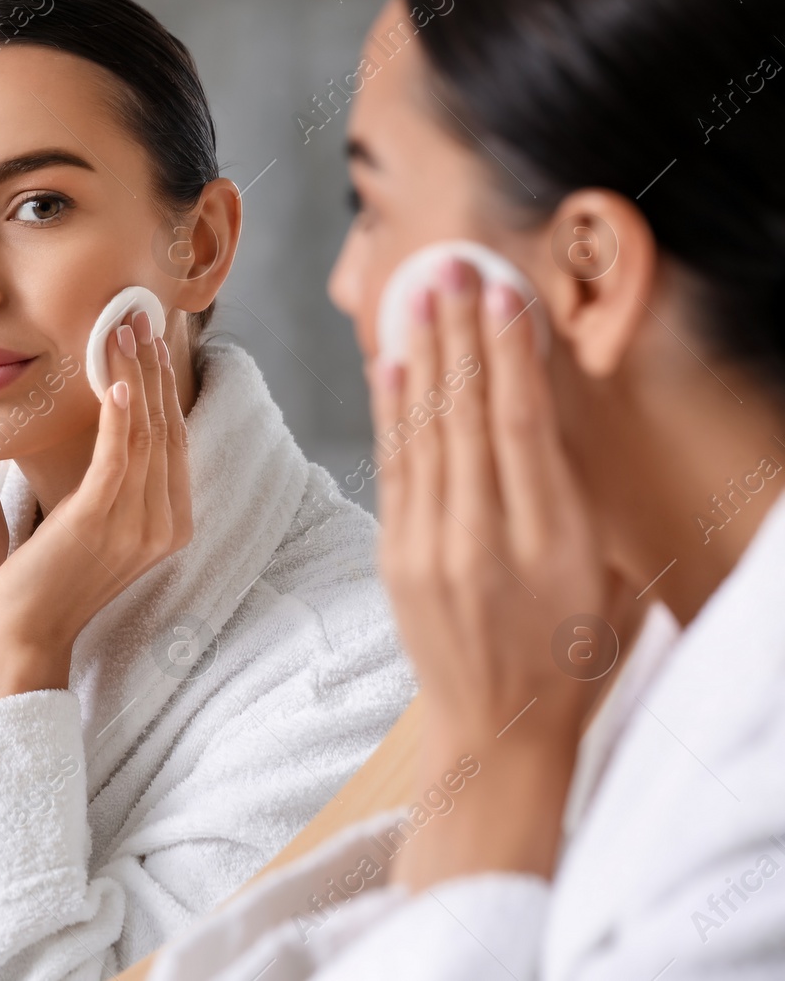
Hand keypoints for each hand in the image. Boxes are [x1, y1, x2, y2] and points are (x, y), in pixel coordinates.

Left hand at [0, 309, 191, 704]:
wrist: (26, 633)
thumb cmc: (50, 577)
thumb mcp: (93, 523)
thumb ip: (114, 484)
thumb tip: (112, 431)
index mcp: (170, 524)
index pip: (174, 440)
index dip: (163, 387)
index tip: (149, 342)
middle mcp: (165, 524)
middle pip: (167, 428)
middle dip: (154, 369)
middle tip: (140, 318)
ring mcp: (138, 525)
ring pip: (146, 433)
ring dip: (135, 375)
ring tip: (122, 330)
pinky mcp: (101, 522)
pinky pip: (118, 456)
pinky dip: (119, 414)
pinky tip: (112, 379)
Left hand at [372, 259, 622, 886]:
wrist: (497, 732)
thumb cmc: (571, 658)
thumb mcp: (607, 580)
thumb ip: (582, 500)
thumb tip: (555, 412)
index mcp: (552, 545)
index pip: (524, 428)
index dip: (511, 355)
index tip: (503, 295)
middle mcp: (485, 541)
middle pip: (468, 418)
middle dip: (459, 334)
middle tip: (449, 266)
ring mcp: (430, 551)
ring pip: (424, 434)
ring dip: (421, 356)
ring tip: (417, 292)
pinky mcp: (395, 559)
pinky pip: (392, 469)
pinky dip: (390, 411)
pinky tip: (389, 362)